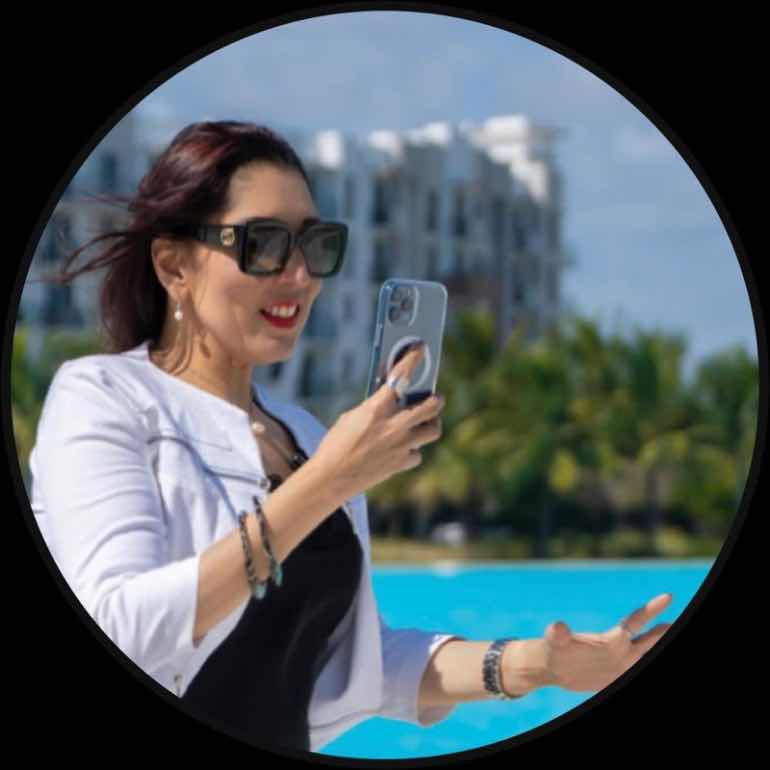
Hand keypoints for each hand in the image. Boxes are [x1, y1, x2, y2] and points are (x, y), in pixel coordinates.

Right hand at [312, 343, 444, 498]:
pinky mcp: (402, 463)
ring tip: (424, 422)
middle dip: (436, 399)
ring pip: (433, 430)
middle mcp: (394, 426)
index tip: (420, 350)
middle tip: (435, 397)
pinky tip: (403, 448)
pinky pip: (417, 453)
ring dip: (430, 424)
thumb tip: (389, 399)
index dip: (412, 360)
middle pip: (431, 406)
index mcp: (377, 409)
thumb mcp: (351, 417)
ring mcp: (402, 445)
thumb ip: (374, 407)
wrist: (331, 478)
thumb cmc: (335, 445)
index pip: (401, 377)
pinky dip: (412, 450)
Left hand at [528, 593, 673, 692]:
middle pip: (649, 638)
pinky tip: (652, 668)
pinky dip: (646, 670)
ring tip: (674, 638)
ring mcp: (620, 664)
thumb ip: (559, 635)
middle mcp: (620, 649)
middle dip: (664, 631)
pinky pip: (637, 674)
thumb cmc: (554, 650)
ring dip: (658, 649)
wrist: (551, 667)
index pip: (636, 621)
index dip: (652, 609)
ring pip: (646, 656)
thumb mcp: (556, 642)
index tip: (668, 596)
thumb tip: (557, 628)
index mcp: (612, 639)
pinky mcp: (615, 678)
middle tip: (679, 622)